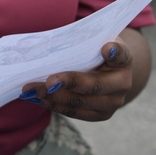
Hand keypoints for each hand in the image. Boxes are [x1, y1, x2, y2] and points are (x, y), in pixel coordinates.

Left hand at [19, 28, 150, 120]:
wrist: (109, 71)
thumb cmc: (95, 50)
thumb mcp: (95, 40)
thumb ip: (82, 40)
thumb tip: (51, 43)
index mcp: (123, 60)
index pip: (121, 55)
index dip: (114, 52)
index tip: (106, 49)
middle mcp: (122, 84)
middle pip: (94, 85)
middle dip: (69, 83)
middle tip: (48, 81)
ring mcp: (112, 103)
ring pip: (81, 103)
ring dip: (54, 97)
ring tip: (32, 90)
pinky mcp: (99, 115)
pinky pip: (75, 112)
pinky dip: (54, 105)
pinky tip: (37, 98)